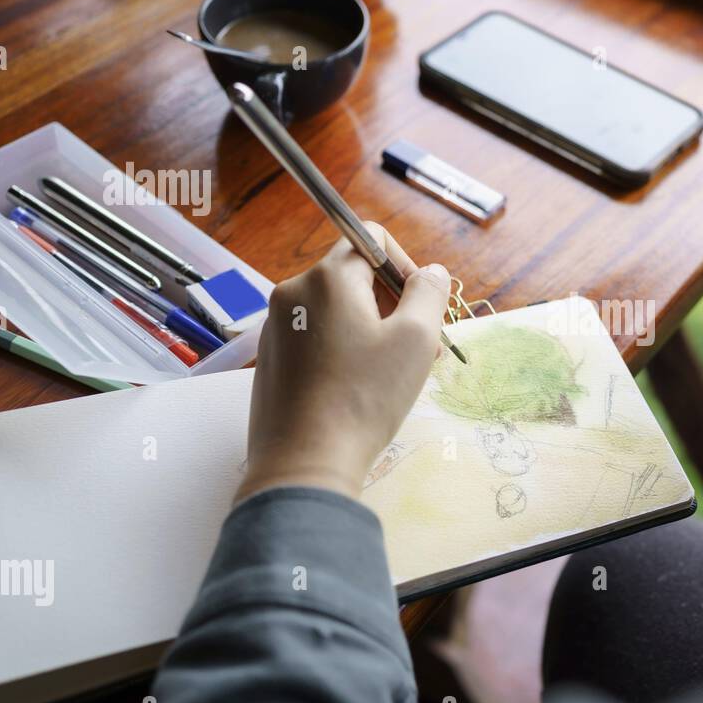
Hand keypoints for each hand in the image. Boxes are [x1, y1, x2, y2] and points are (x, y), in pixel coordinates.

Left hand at [236, 222, 450, 502]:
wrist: (305, 463)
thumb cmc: (365, 397)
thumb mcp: (416, 339)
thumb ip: (429, 293)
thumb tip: (430, 272)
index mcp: (327, 278)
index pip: (371, 239)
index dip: (405, 266)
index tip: (422, 306)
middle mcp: (293, 293)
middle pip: (354, 277)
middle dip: (393, 304)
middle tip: (423, 348)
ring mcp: (276, 328)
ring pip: (336, 311)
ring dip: (372, 330)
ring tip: (395, 375)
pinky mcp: (272, 361)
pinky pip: (316, 338)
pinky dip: (344, 351)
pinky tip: (361, 390)